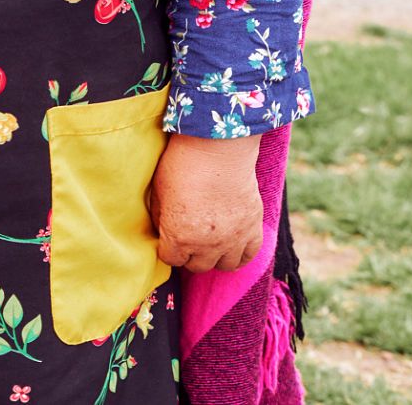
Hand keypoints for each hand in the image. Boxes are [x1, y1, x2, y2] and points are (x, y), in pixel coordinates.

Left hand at [151, 133, 262, 272]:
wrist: (218, 145)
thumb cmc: (183, 164)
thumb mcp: (158, 191)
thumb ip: (160, 217)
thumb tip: (163, 230)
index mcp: (179, 236)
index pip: (170, 259)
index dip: (167, 248)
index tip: (169, 237)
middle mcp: (207, 245)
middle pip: (197, 266)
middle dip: (189, 254)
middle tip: (189, 236)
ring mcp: (233, 239)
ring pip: (224, 266)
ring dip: (215, 256)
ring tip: (210, 240)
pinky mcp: (253, 228)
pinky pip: (249, 256)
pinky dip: (241, 252)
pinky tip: (232, 241)